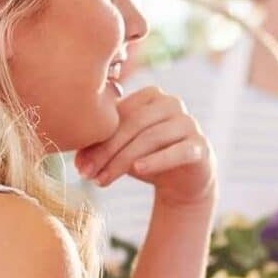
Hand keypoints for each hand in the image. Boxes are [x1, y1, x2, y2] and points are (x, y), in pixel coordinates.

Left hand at [74, 87, 215, 209]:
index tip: (78, 165)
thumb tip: (76, 158)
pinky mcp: (200, 146)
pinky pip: (177, 151)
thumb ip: (101, 146)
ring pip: (151, 138)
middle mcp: (172, 104)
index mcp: (151, 95)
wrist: (183, 182)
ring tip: (103, 181)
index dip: (97, 138)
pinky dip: (156, 160)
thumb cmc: (148, 158)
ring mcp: (189, 124)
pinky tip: (138, 170)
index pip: (120, 113)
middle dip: (106, 151)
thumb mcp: (121, 150)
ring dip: (123, 161)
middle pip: (133, 125)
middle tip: (86, 174)